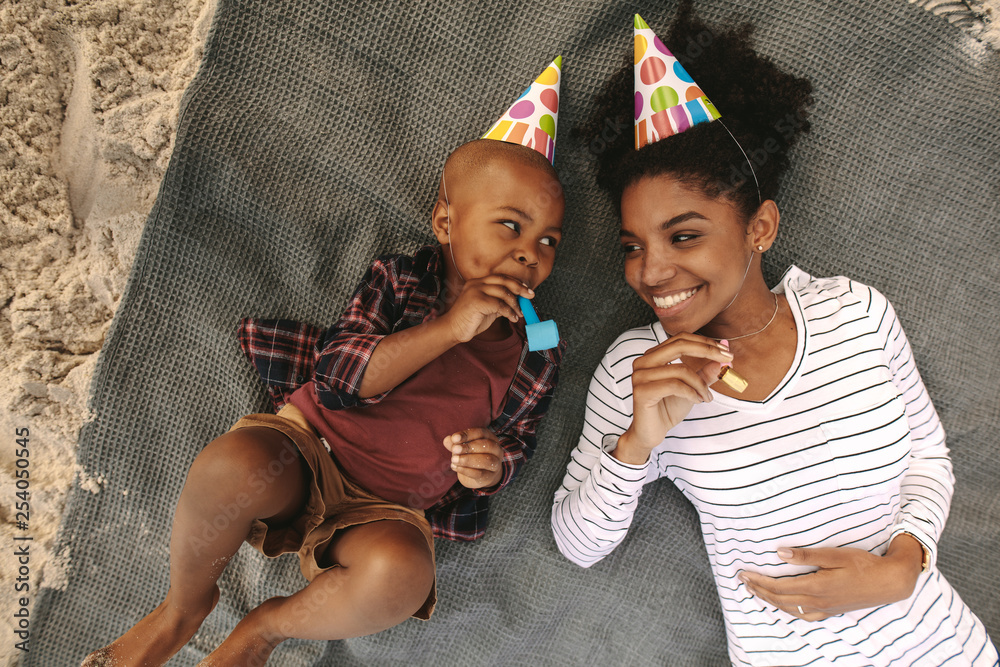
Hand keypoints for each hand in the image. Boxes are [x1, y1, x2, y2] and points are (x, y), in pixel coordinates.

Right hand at [442, 275, 532, 342]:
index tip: (526, 289)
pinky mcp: (477, 301)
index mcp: (478, 282)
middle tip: (530, 295)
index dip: (515, 282)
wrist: (453, 329)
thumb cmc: (470, 320)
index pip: (500, 277)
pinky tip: (513, 318)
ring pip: (503, 292)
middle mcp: (476, 283)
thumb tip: (516, 301)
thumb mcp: (488, 308)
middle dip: (520, 288)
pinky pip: (500, 305)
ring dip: (515, 304)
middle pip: (504, 280)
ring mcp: (476, 290)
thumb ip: (499, 302)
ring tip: (519, 313)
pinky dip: (509, 312)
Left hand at [443, 427, 503, 489]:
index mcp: (490, 438)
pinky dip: (466, 470)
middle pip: (486, 445)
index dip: (467, 435)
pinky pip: (480, 474)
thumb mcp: (462, 448)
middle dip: (469, 447)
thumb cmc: (471, 456)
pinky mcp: (490, 477)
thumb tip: (447, 439)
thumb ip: (455, 443)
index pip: (481, 433)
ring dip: (468, 459)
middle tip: (454, 449)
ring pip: (486, 460)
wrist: (481, 476)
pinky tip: (455, 467)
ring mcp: (495, 464)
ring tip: (453, 460)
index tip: (454, 438)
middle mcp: (496, 450)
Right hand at [614, 333, 733, 464]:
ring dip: (701, 383)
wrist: (651, 433)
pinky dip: (691, 393)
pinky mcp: (642, 391)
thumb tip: (724, 358)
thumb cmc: (668, 408)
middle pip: (679, 345)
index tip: (726, 351)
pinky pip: (674, 385)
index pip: (680, 338)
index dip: (705, 341)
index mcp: (653, 356)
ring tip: (707, 396)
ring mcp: (640, 376)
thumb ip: (706, 372)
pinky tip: (697, 401)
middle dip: (707, 351)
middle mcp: (643, 362)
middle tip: (727, 360)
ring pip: (680, 369)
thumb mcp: (693, 387)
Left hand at [737, 535, 925, 620]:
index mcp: (816, 586)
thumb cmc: (863, 565)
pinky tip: (785, 606)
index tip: (744, 574)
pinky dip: (788, 610)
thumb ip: (806, 555)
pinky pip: (804, 615)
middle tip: (743, 581)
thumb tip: (780, 553)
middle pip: (780, 599)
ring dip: (770, 600)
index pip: (778, 586)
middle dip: (759, 590)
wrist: (889, 582)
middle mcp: (817, 601)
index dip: (759, 581)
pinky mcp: (831, 611)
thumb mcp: (834, 555)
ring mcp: (825, 608)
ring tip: (756, 592)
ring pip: (789, 608)